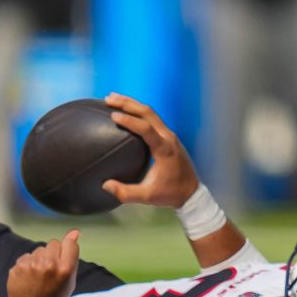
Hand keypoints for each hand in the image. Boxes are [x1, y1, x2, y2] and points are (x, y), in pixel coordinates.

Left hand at [5, 230, 79, 296]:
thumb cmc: (55, 296)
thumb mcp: (70, 278)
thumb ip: (72, 254)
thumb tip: (74, 232)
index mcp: (65, 268)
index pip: (69, 242)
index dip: (67, 249)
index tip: (64, 257)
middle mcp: (49, 265)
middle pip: (53, 243)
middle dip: (53, 253)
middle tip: (50, 270)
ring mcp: (31, 266)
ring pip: (38, 250)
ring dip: (39, 259)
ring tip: (38, 276)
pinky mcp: (17, 268)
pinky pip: (26, 257)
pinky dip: (27, 265)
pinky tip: (29, 277)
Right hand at [101, 93, 199, 208]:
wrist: (191, 192)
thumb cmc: (170, 194)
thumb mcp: (147, 197)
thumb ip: (126, 192)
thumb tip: (105, 185)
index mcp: (164, 149)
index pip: (146, 129)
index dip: (129, 120)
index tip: (113, 115)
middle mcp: (169, 137)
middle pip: (148, 113)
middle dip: (128, 104)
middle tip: (108, 99)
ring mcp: (170, 135)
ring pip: (151, 113)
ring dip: (133, 104)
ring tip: (113, 99)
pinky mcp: (169, 137)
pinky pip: (153, 119)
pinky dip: (139, 112)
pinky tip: (127, 112)